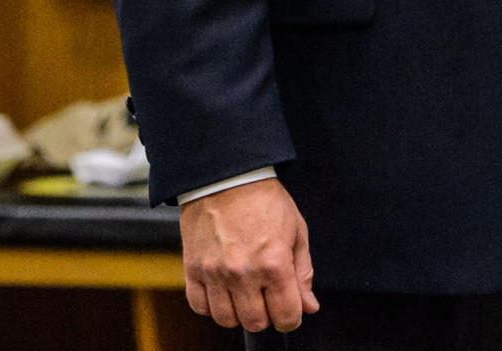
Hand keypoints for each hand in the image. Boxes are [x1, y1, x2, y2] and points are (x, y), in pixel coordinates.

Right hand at [180, 177, 317, 333]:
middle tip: (266, 296)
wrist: (226, 177)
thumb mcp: (296, 231)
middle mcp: (243, 272)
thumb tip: (309, 306)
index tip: (289, 310)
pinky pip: (199, 307)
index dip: (292, 318)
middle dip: (266, 315)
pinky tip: (222, 290)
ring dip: (238, 312)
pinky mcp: (193, 269)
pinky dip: (211, 306)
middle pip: (256, 323)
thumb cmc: (263, 200)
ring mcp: (215, 273)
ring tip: (243, 292)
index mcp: (273, 263)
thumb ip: (303, 273)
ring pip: (227, 320)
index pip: (286, 317)